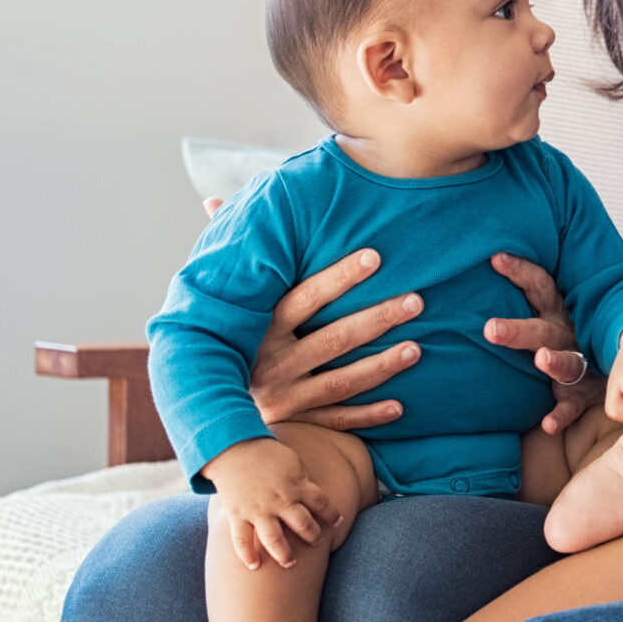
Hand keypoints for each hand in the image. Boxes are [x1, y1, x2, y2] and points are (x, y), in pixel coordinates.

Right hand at [200, 196, 427, 430]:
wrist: (205, 406)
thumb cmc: (225, 335)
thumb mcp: (223, 296)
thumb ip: (230, 251)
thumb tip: (213, 198)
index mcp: (258, 327)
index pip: (304, 298)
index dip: (339, 277)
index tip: (376, 256)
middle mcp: (271, 362)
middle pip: (333, 338)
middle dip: (377, 319)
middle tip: (417, 299)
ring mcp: (284, 396)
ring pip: (341, 380)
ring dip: (381, 366)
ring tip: (417, 348)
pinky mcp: (295, 423)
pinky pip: (336, 421)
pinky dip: (367, 416)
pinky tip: (400, 406)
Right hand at [201, 437, 341, 570]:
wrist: (234, 447)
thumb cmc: (267, 454)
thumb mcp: (293, 462)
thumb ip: (303, 481)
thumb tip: (314, 499)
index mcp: (297, 484)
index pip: (322, 503)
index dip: (332, 514)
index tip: (338, 522)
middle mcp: (280, 500)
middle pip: (303, 524)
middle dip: (313, 536)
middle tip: (318, 542)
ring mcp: (258, 509)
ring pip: (275, 538)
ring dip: (284, 553)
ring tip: (291, 563)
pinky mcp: (238, 515)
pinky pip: (242, 540)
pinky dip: (247, 555)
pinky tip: (254, 566)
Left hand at [484, 252, 607, 433]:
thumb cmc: (574, 335)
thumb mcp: (557, 312)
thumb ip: (531, 296)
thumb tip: (490, 261)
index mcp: (559, 313)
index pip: (540, 286)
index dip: (520, 271)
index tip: (495, 258)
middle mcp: (568, 336)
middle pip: (542, 330)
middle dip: (517, 330)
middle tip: (490, 329)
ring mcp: (579, 365)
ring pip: (567, 364)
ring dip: (554, 363)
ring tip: (541, 360)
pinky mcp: (585, 395)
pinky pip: (573, 407)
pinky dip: (561, 416)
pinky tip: (548, 425)